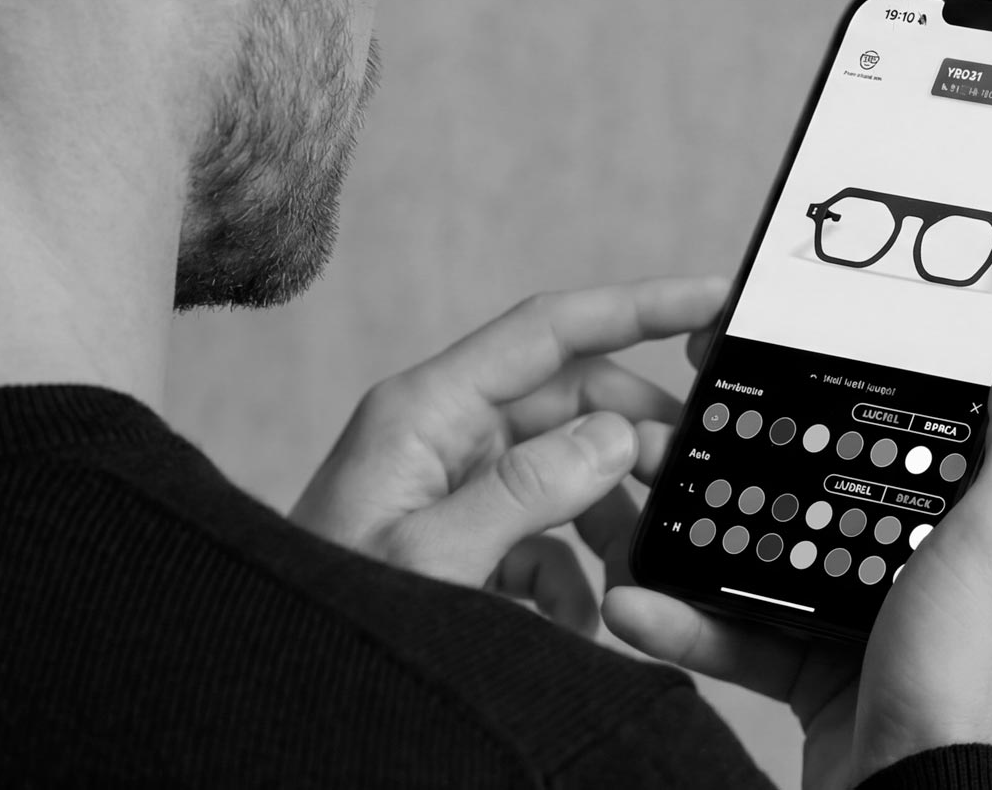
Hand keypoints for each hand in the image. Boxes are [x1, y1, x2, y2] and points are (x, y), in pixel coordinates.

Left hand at [290, 275, 728, 634]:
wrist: (279, 691)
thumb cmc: (332, 615)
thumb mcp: (431, 558)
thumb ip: (526, 492)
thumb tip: (613, 434)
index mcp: (427, 408)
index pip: (549, 328)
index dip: (636, 304)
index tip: (713, 299)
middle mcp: (442, 434)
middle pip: (571, 402)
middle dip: (634, 443)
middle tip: (693, 483)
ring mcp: (451, 488)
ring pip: (566, 476)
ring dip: (608, 527)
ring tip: (630, 581)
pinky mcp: (458, 541)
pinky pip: (540, 539)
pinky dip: (570, 579)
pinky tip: (573, 623)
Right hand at [602, 314, 991, 789]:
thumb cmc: (981, 682)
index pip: (968, 409)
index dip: (901, 360)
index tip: (818, 325)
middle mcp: (959, 559)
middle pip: (854, 470)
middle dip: (771, 442)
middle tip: (699, 402)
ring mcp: (891, 614)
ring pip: (789, 545)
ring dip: (711, 527)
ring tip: (644, 490)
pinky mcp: (832, 666)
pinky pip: (751, 626)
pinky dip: (692, 617)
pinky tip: (638, 599)